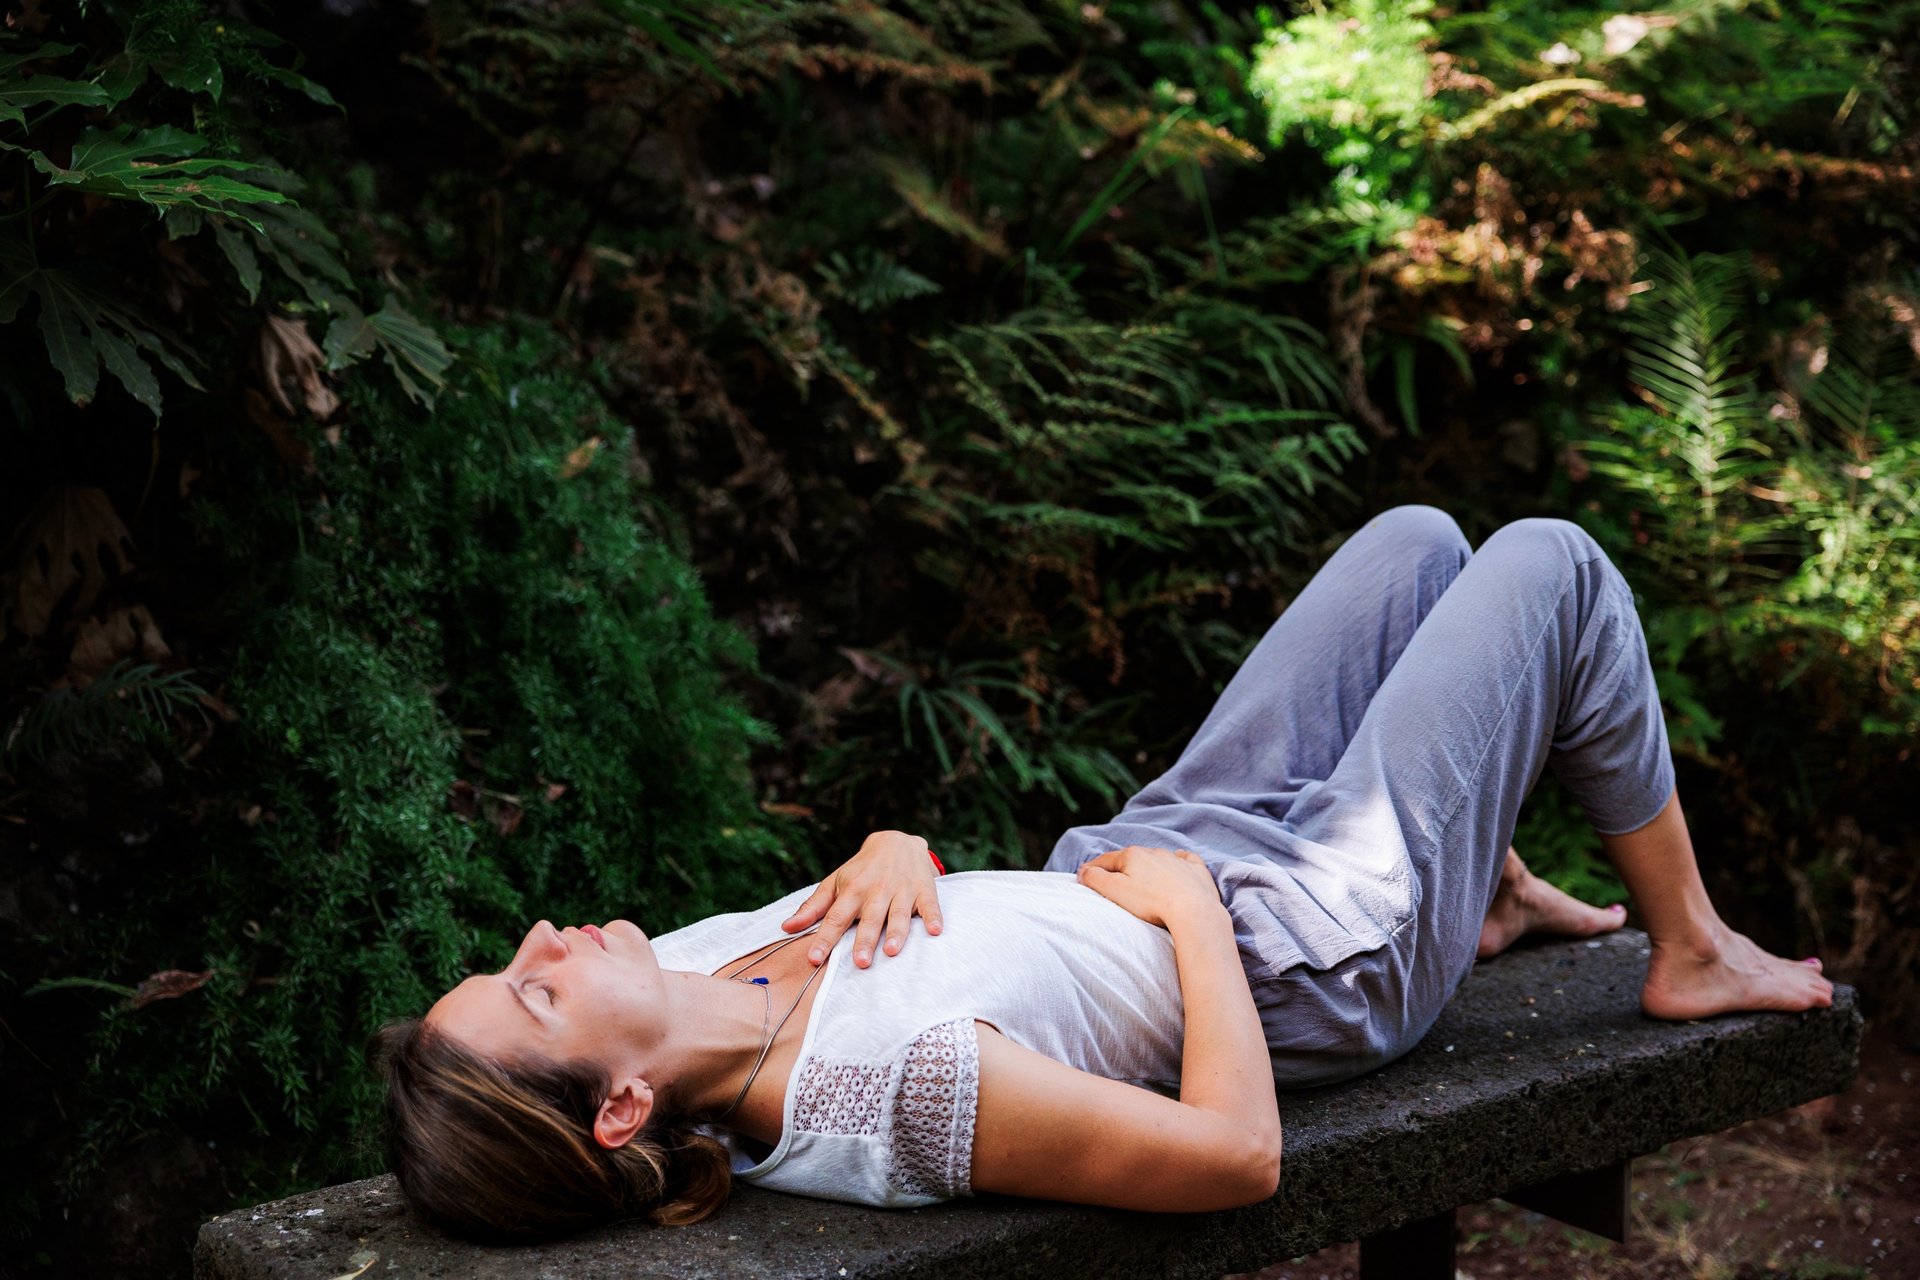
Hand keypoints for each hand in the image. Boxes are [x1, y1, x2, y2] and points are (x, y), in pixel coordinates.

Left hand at [781, 830, 945, 967]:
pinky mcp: (924, 890)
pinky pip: (930, 905)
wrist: (896, 841)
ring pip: (898, 914)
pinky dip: (933, 917)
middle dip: (864, 940)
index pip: (835, 917)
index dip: (825, 938)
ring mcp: (901, 890)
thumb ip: (813, 907)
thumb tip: (786, 928)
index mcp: (851, 891)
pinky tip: (935, 931)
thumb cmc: (861, 870)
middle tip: (860, 963)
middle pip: (869, 919)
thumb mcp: (835, 883)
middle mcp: (876, 891)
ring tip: (892, 951)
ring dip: (897, 932)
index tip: (814, 959)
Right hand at [1075, 845, 1223, 930]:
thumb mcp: (1115, 891)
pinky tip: (1177, 867)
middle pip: (1131, 859)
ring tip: (1144, 882)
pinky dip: (1178, 863)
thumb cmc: (1151, 903)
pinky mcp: (1196, 870)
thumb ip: (1095, 879)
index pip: (1106, 860)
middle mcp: (1154, 852)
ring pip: (1157, 859)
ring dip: (1148, 868)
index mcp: (1132, 855)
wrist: (1193, 910)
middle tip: (1114, 884)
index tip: (1085, 879)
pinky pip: (1185, 861)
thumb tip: (1083, 871)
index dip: (1093, 870)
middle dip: (1121, 869)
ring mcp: (1177, 860)